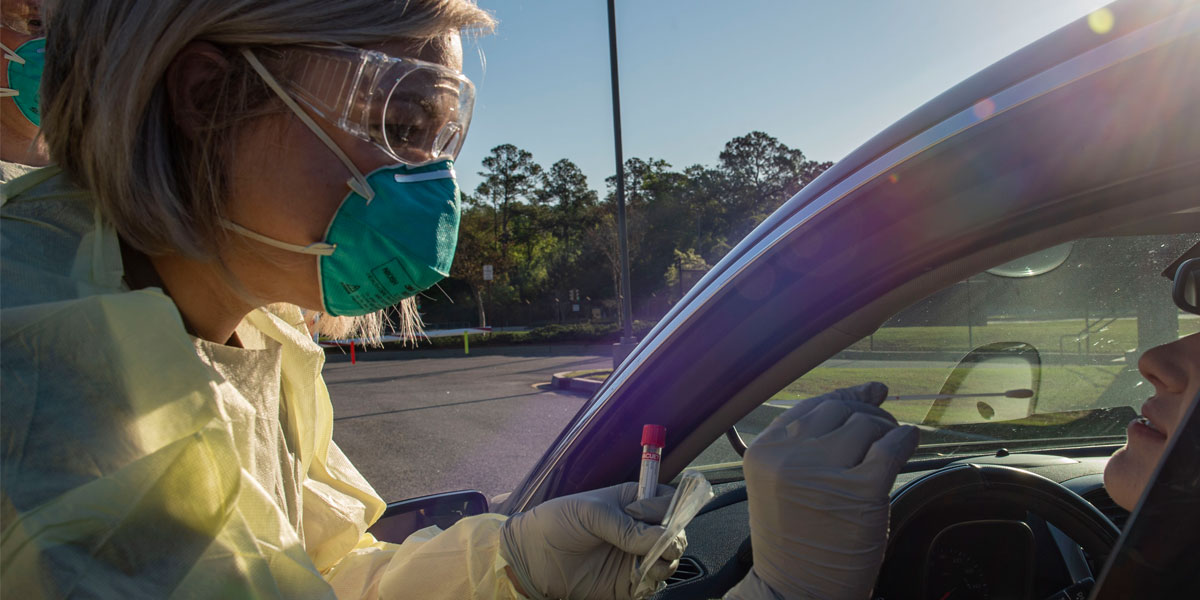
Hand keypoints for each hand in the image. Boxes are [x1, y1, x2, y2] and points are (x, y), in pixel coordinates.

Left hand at [500, 482, 685, 599]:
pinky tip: (639, 575)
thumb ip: (627, 527)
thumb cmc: (557, 522)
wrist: (531, 555)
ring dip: (666, 561)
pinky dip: (654, 581)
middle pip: (676, 533)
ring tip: (646, 561)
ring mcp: (635, 556)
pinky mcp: (628, 582)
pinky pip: (654, 583)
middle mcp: (639, 529)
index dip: (673, 509)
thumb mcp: (592, 514)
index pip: (668, 502)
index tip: (663, 518)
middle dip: (674, 538)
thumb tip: (661, 538)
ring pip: (670, 560)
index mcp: (633, 502)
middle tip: (660, 544)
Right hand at [726, 382, 918, 599]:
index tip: (871, 396)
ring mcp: (824, 473)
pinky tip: (909, 446)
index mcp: (764, 453)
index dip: (847, 398)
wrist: (798, 592)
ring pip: (866, 425)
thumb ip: (813, 440)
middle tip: (882, 435)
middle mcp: (788, 458)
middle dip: (867, 417)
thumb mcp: (782, 484)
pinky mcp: (860, 491)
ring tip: (888, 453)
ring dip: (886, 433)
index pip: (812, 406)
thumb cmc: (795, 540)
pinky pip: (891, 447)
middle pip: (840, 411)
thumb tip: (873, 390)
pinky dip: (906, 441)